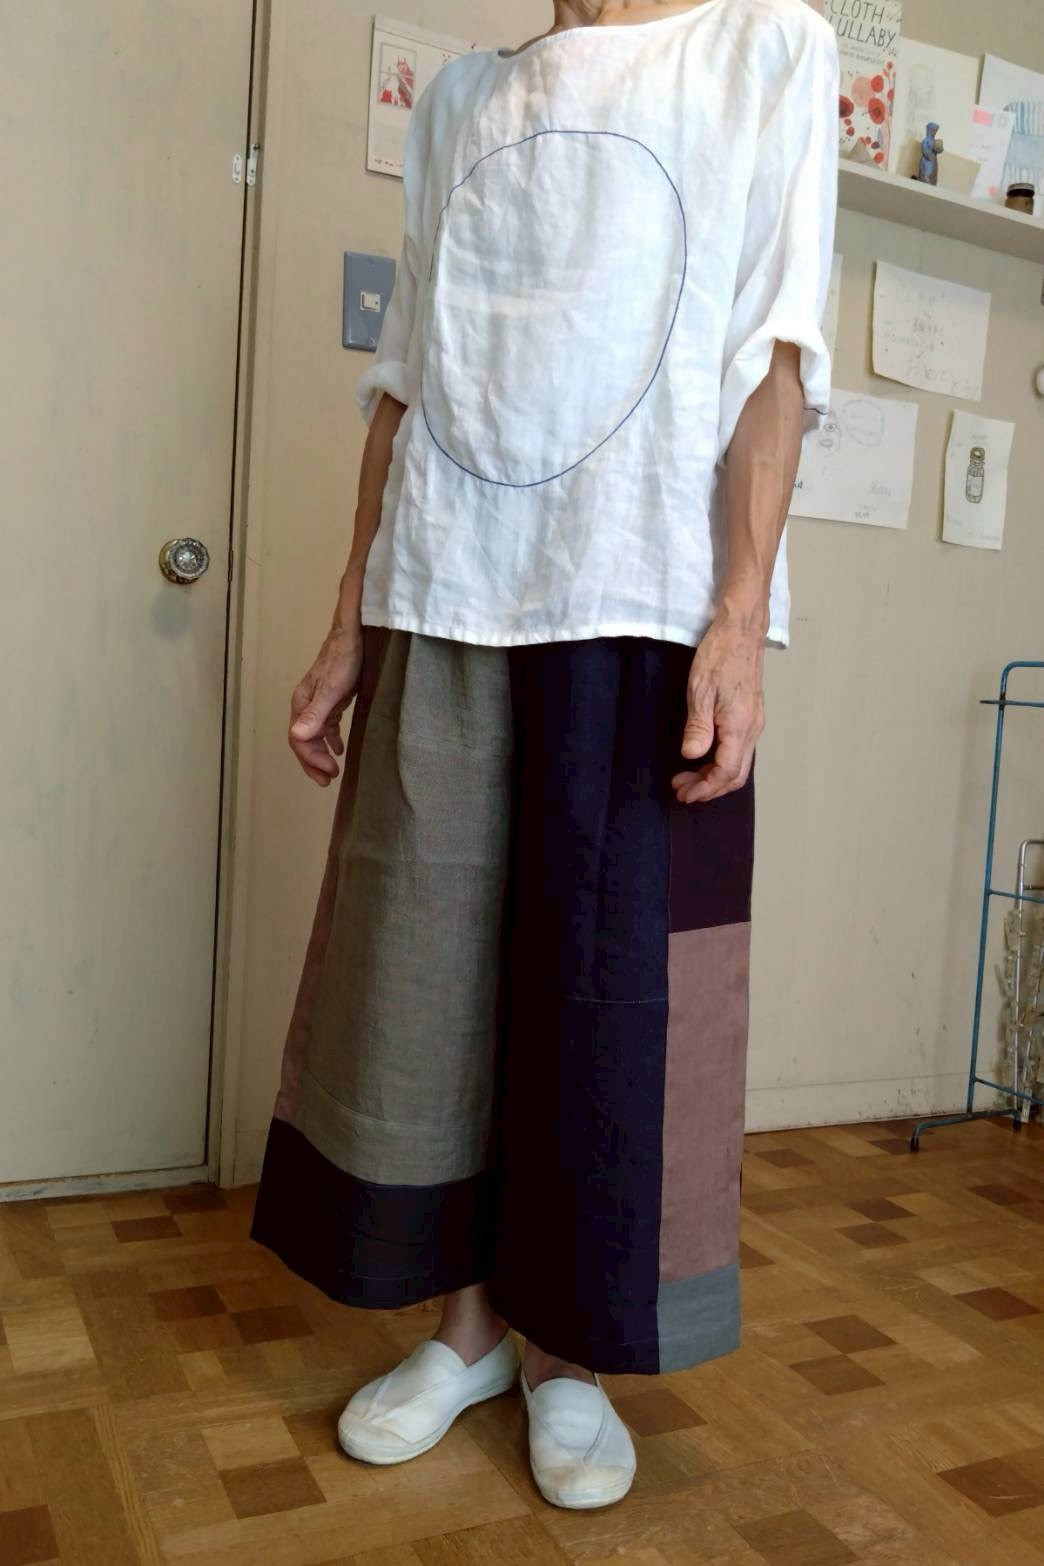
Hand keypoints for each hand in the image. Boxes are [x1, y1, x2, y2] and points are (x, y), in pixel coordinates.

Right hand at [288, 628, 363, 785]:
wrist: (353, 634)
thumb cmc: (344, 659)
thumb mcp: (332, 689)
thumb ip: (315, 714)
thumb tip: (297, 738)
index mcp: (302, 703)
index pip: (298, 739)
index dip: (311, 759)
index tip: (329, 773)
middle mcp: (305, 704)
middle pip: (303, 740)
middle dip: (313, 762)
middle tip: (328, 780)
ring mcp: (318, 701)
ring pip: (314, 734)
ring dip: (321, 753)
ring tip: (333, 770)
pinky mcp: (331, 698)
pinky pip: (326, 725)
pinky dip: (330, 739)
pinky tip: (340, 749)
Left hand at [672, 613, 764, 803]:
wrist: (741, 630)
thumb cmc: (719, 655)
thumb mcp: (700, 691)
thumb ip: (698, 727)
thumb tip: (692, 756)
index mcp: (739, 726)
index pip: (725, 772)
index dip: (705, 788)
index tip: (683, 793)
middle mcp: (752, 729)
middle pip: (736, 775)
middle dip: (710, 788)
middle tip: (682, 790)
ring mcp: (754, 722)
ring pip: (740, 764)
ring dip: (715, 776)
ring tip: (689, 777)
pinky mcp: (751, 715)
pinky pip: (740, 751)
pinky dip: (722, 762)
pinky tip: (705, 758)